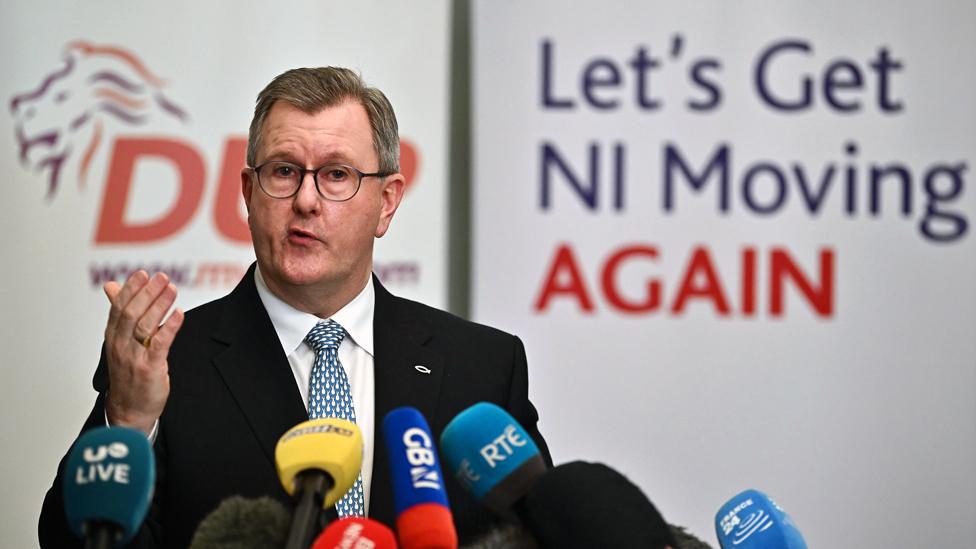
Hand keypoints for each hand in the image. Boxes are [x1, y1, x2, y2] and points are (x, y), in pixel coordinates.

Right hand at [102, 271, 184, 434]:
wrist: (130, 410)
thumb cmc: (128, 373)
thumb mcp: (120, 341)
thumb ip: (120, 313)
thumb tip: (112, 286)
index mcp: (113, 337)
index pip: (119, 308)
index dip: (131, 289)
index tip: (142, 274)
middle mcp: (121, 345)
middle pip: (132, 313)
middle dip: (147, 293)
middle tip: (162, 276)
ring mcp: (134, 357)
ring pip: (145, 326)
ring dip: (159, 305)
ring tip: (172, 288)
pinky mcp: (149, 368)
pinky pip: (160, 344)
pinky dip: (170, 327)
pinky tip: (180, 314)